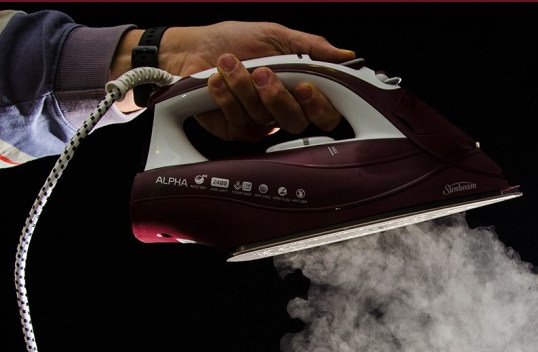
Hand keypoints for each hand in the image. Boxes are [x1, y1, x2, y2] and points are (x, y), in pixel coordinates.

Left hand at [112, 22, 354, 141]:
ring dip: (244, 87)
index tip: (305, 86)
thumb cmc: (234, 41)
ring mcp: (260, 123)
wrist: (192, 49)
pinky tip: (216, 81)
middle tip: (263, 74)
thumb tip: (345, 55)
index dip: (319, 106)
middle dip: (278, 98)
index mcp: (299, 89)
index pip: (324, 112)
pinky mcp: (236, 131)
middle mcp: (283, 110)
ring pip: (265, 118)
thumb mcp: (276, 35)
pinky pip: (240, 122)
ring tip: (229, 63)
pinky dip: (226, 97)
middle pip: (297, 122)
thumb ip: (312, 47)